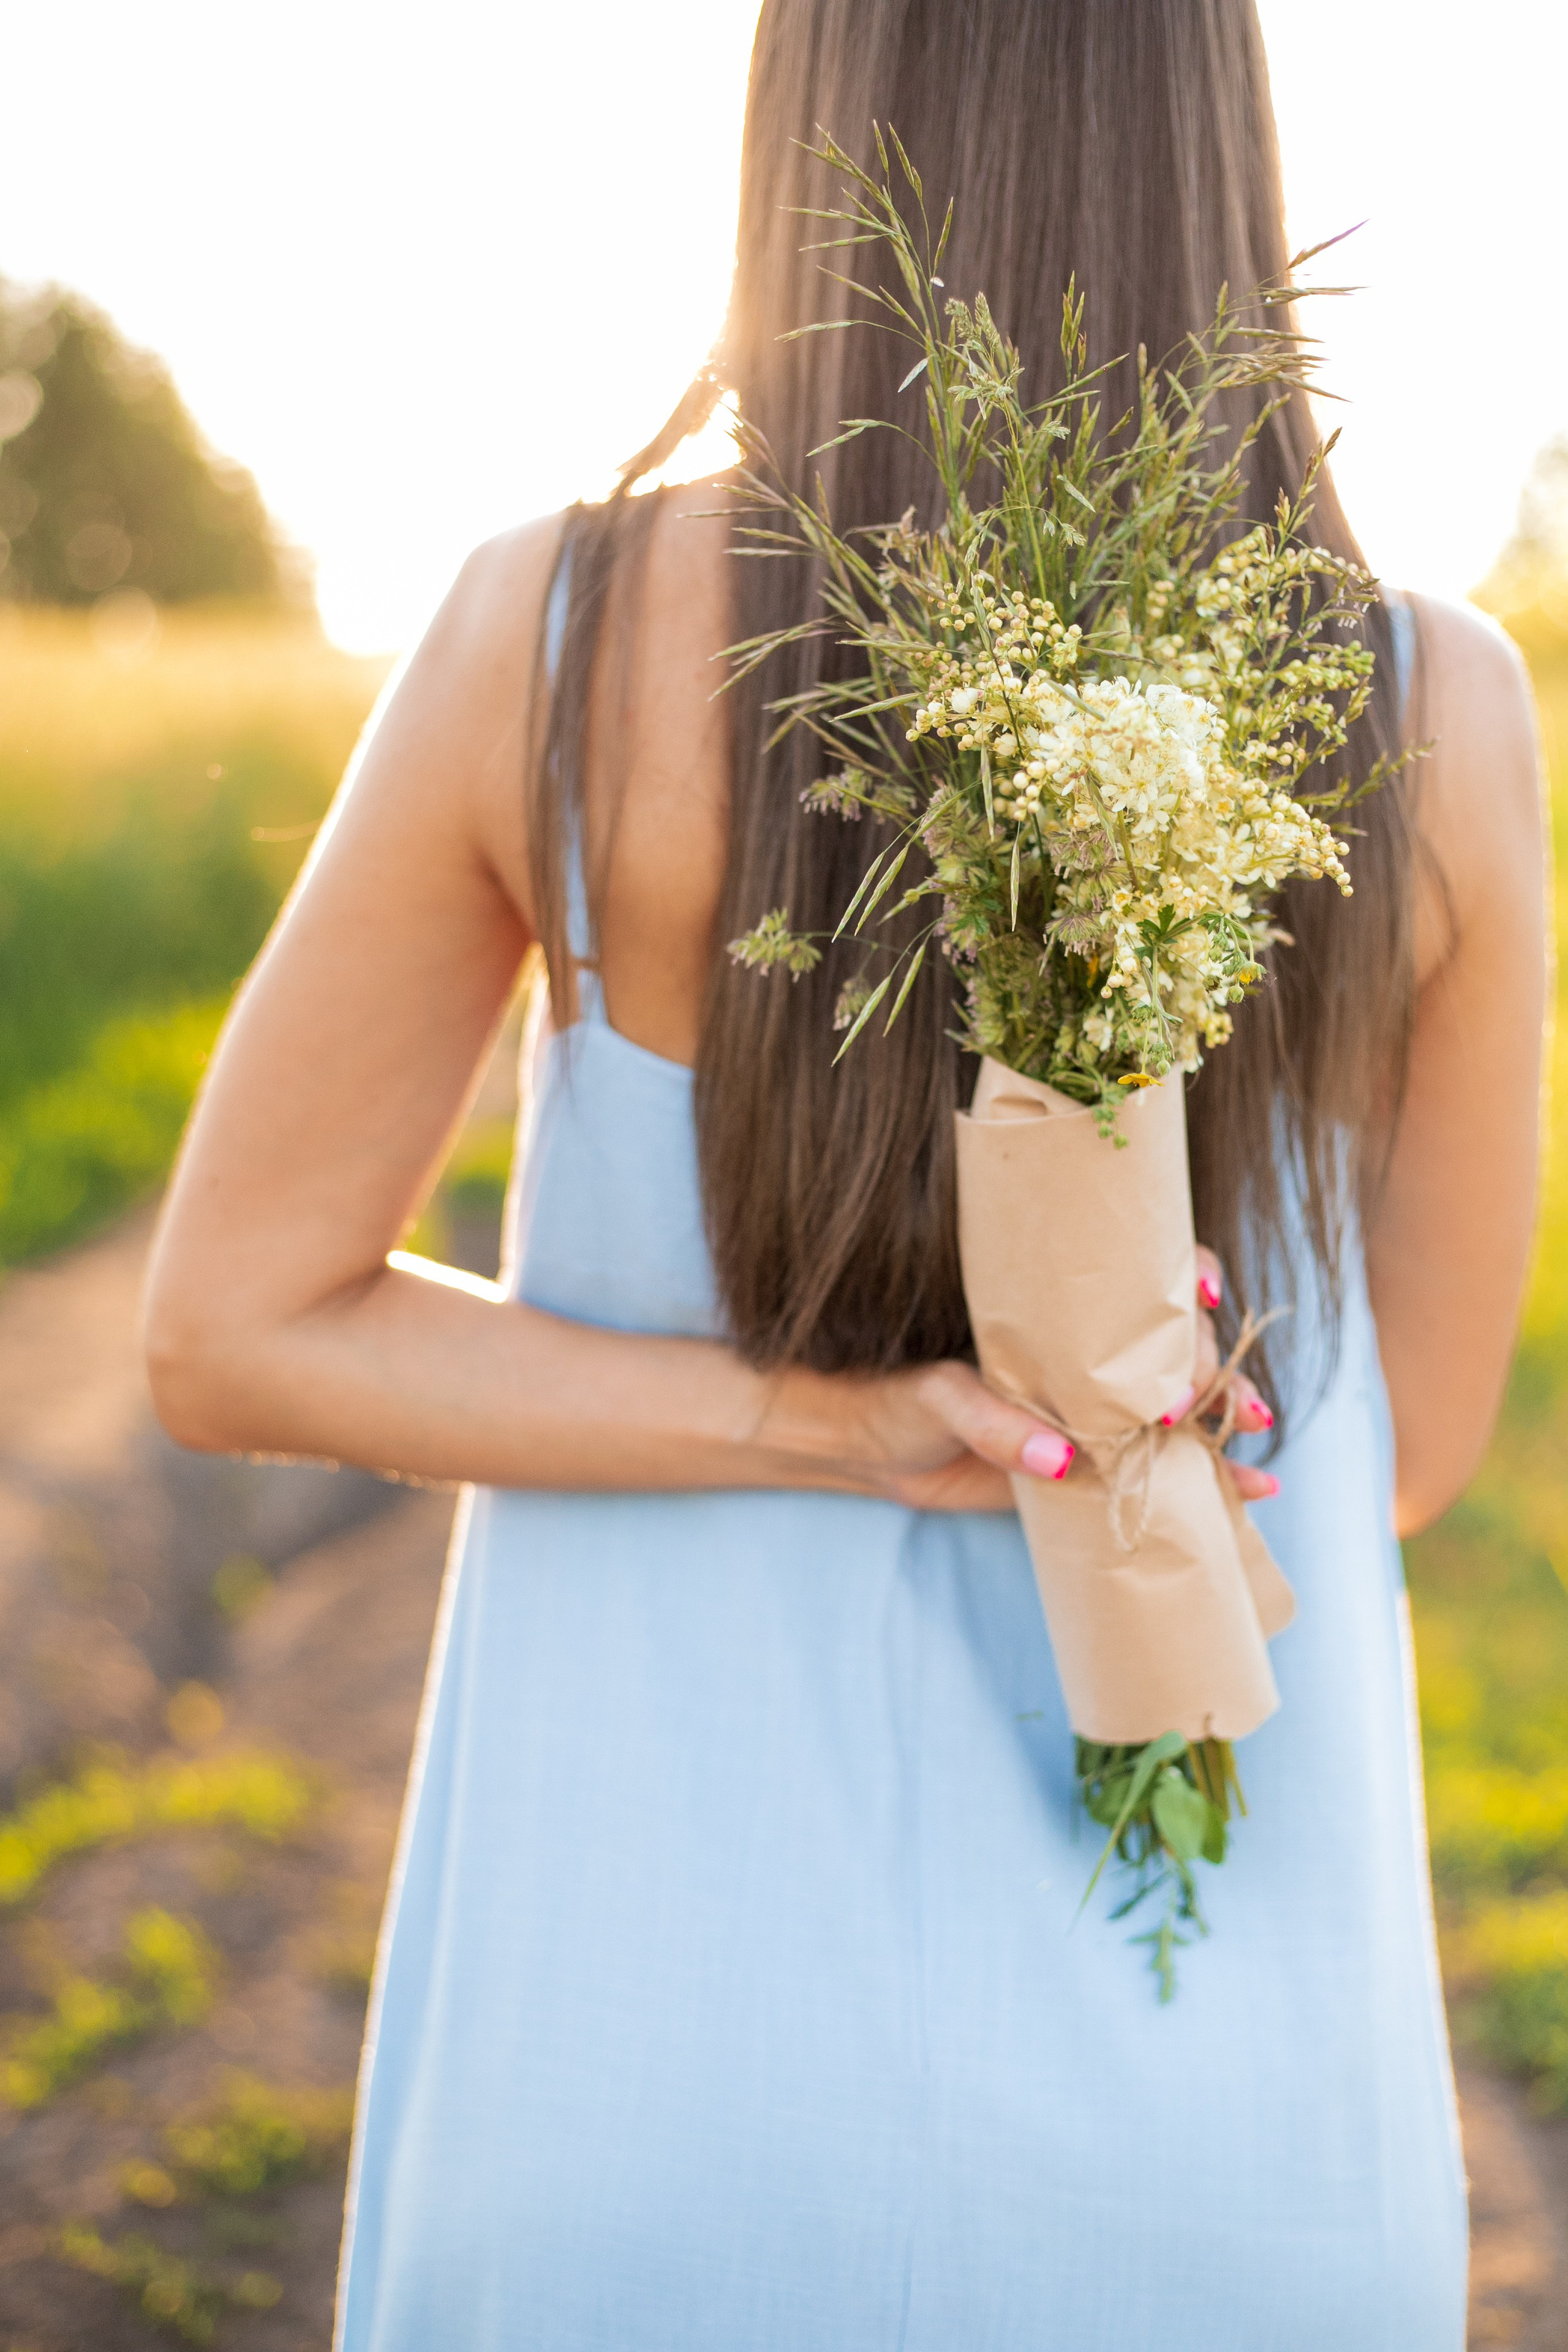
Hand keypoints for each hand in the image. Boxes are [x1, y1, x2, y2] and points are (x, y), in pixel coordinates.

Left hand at [811, 1244, 1278, 1513]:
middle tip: (1214, 1402)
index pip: (1138, 1278)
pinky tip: (1255, 1488)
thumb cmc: (900, 1398)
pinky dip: (1215, 1478)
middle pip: (1177, 1342)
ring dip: (1229, 1417)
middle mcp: (1091, 1352)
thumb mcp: (940, 1399)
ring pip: (1187, 1402)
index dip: (1184, 1280)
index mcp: (1057, 1311)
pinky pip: (1166, 1466)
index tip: (1201, 1299)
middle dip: (1210, 1364)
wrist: (873, 1451)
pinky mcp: (1099, 1465)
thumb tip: (1060, 1460)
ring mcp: (1102, 1408)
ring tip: (1255, 1438)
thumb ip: (996, 1425)